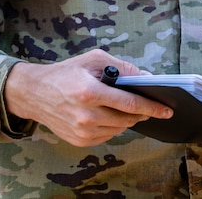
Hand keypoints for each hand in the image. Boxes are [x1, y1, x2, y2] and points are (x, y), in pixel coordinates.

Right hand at [4, 50, 172, 146]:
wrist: (35, 93)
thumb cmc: (65, 73)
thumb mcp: (93, 59)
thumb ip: (121, 67)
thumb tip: (146, 77)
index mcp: (90, 92)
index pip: (130, 103)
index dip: (152, 107)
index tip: (167, 109)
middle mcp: (86, 115)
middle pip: (128, 118)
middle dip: (141, 112)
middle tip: (147, 104)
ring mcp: (82, 131)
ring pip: (119, 128)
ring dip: (126, 118)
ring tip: (118, 105)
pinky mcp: (80, 141)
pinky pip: (107, 135)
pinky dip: (112, 125)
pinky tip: (105, 114)